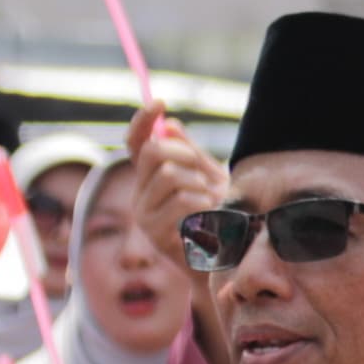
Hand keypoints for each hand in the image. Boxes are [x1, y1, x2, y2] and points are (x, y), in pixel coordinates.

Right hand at [121, 104, 227, 257]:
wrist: (228, 261)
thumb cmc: (222, 219)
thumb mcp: (209, 180)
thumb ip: (190, 154)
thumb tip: (168, 124)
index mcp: (151, 181)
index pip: (135, 144)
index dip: (142, 121)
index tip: (158, 102)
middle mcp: (141, 197)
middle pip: (153, 153)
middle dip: (186, 154)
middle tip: (204, 172)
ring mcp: (145, 217)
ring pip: (169, 175)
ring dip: (199, 184)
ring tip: (210, 203)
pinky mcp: (156, 235)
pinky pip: (181, 201)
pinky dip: (203, 204)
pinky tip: (209, 219)